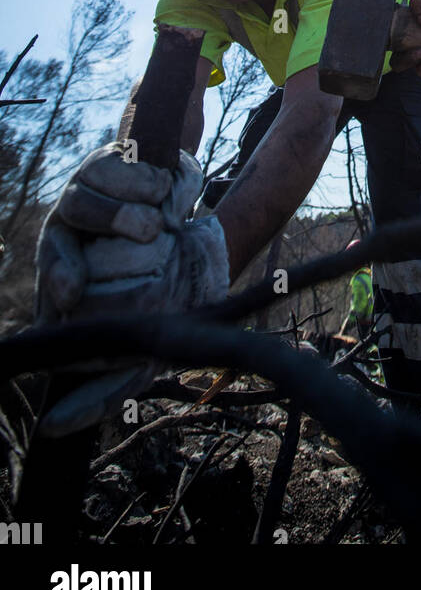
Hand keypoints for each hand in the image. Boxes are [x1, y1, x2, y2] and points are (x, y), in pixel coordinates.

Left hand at [35, 143, 229, 436]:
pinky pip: (121, 165)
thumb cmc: (167, 302)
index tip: (72, 292)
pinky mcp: (109, 160)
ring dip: (131, 210)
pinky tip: (170, 196)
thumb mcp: (142, 353)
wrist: (201, 238)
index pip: (52, 272)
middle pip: (68, 227)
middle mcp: (65, 232)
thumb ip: (102, 390)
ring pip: (87, 196)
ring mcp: (84, 191)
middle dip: (116, 237)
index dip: (60, 276)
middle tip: (154, 241)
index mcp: (63, 278)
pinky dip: (154, 181)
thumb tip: (51, 429)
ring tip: (162, 223)